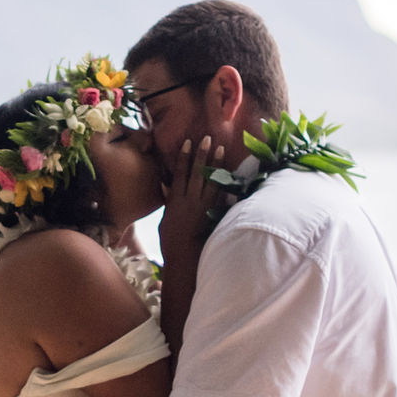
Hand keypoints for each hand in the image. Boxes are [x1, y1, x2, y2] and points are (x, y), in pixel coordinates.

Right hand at [161, 134, 228, 260]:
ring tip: (221, 149)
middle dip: (202, 154)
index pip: (180, 173)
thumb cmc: (170, 241)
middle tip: (207, 138)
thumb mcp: (164, 220)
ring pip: (211, 181)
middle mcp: (190, 201)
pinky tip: (232, 173)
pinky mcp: (214, 215)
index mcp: (175, 201)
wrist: (184, 258)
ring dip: (216, 164)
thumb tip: (167, 186)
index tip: (188, 142)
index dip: (184, 156)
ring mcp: (204, 207)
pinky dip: (226, 184)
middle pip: (197, 173)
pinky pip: (222, 196)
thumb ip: (168, 202)